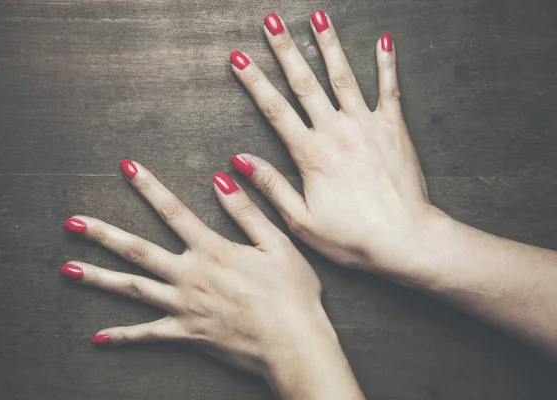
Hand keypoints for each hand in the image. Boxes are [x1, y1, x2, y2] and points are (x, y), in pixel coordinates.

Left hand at [61, 160, 329, 376]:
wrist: (293, 343)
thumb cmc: (291, 294)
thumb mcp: (277, 243)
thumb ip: (246, 211)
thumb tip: (221, 179)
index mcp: (211, 250)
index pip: (173, 211)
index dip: (149, 187)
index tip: (127, 168)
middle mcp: (189, 276)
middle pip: (137, 250)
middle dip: (102, 234)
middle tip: (71, 222)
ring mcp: (183, 306)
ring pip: (132, 289)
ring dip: (98, 277)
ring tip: (67, 269)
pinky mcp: (186, 334)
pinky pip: (147, 335)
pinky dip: (122, 337)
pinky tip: (98, 337)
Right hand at [229, 12, 443, 279]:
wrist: (405, 240)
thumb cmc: (352, 237)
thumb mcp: (301, 220)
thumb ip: (271, 186)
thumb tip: (239, 161)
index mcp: (310, 154)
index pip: (275, 110)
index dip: (254, 82)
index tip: (239, 58)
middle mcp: (336, 131)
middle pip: (305, 83)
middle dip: (285, 50)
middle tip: (272, 22)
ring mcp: (367, 126)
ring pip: (343, 77)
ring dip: (329, 45)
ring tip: (317, 16)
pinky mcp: (394, 129)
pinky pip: (389, 89)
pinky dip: (387, 64)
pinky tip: (384, 41)